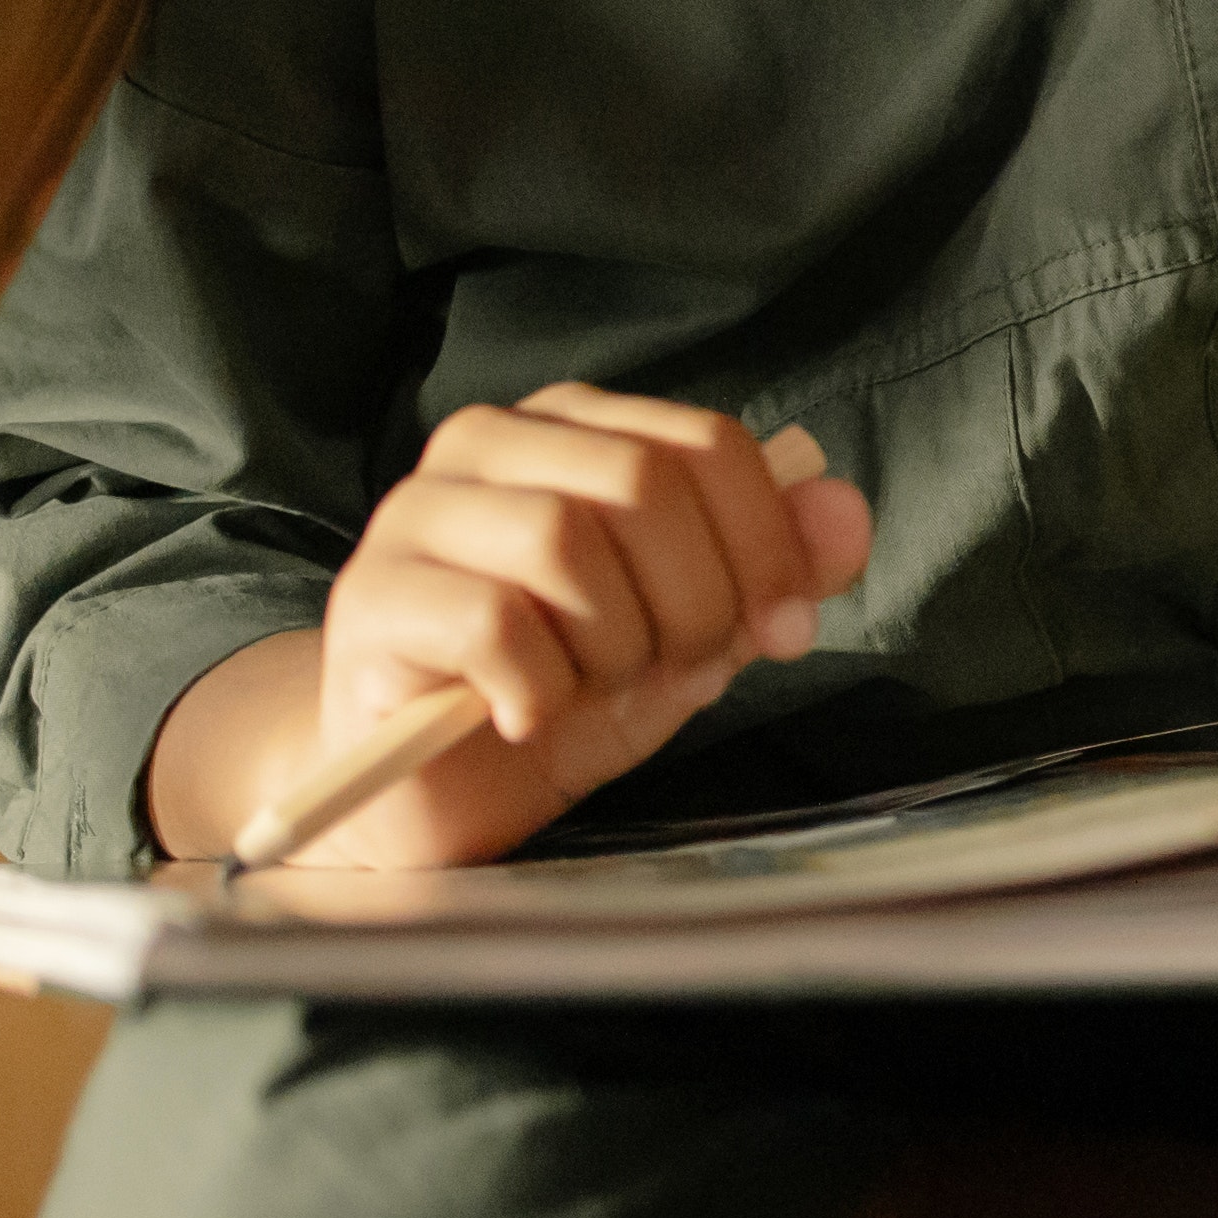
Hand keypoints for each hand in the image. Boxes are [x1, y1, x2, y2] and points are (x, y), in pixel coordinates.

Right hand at [146, 389, 869, 867]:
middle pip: (643, 483)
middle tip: (672, 670)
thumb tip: (846, 510)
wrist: (443, 790)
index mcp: (576, 427)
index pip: (706, 441)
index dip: (769, 542)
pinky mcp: (371, 601)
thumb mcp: (700, 628)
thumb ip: (776, 568)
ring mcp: (416, 515)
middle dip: (695, 599)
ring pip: (563, 541)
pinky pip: (492, 623)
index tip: (782, 630)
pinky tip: (526, 715)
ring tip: (591, 687)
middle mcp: (488, 444)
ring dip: (613, 643)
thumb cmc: (571, 689)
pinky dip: (539, 687)